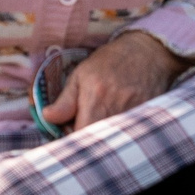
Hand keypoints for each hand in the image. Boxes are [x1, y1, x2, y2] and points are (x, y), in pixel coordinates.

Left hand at [42, 29, 181, 131]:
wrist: (147, 52)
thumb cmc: (109, 62)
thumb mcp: (81, 75)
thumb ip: (65, 100)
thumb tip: (47, 117)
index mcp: (95, 99)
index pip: (79, 136)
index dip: (72, 137)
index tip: (69, 128)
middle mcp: (115, 109)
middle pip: (97, 142)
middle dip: (87, 138)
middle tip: (84, 123)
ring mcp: (134, 114)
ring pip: (112, 140)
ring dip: (102, 135)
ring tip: (100, 118)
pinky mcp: (146, 117)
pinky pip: (128, 133)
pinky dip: (119, 132)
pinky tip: (117, 117)